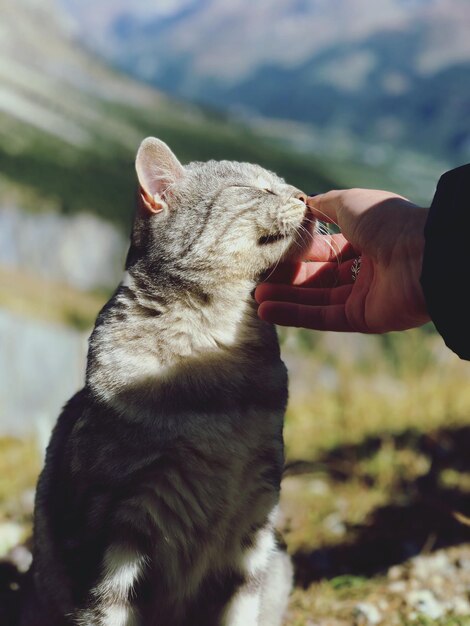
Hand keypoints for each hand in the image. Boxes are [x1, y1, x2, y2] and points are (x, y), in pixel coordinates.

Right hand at [255, 189, 430, 332]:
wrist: (421, 253)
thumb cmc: (387, 222)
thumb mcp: (350, 202)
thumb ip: (325, 204)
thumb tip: (304, 203)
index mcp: (363, 240)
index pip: (322, 250)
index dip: (297, 253)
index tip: (269, 253)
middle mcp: (363, 269)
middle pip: (316, 277)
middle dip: (287, 279)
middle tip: (257, 280)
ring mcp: (362, 296)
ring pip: (315, 299)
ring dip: (285, 299)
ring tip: (256, 298)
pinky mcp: (361, 319)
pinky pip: (322, 317)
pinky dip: (294, 315)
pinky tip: (267, 311)